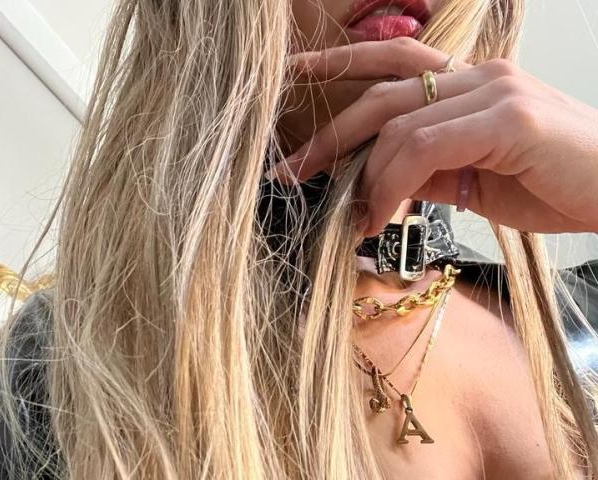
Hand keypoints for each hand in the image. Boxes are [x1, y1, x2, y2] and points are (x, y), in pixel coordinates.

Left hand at [275, 37, 597, 236]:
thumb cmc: (553, 186)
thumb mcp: (475, 179)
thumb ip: (429, 169)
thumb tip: (381, 179)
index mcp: (471, 84)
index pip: (393, 67)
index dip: (338, 67)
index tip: (293, 83)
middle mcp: (480, 76)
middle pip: (384, 95)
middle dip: (330, 135)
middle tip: (291, 170)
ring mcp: (495, 91)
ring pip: (400, 126)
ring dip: (366, 177)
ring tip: (355, 217)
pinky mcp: (509, 119)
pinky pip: (426, 147)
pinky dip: (393, 183)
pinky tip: (382, 214)